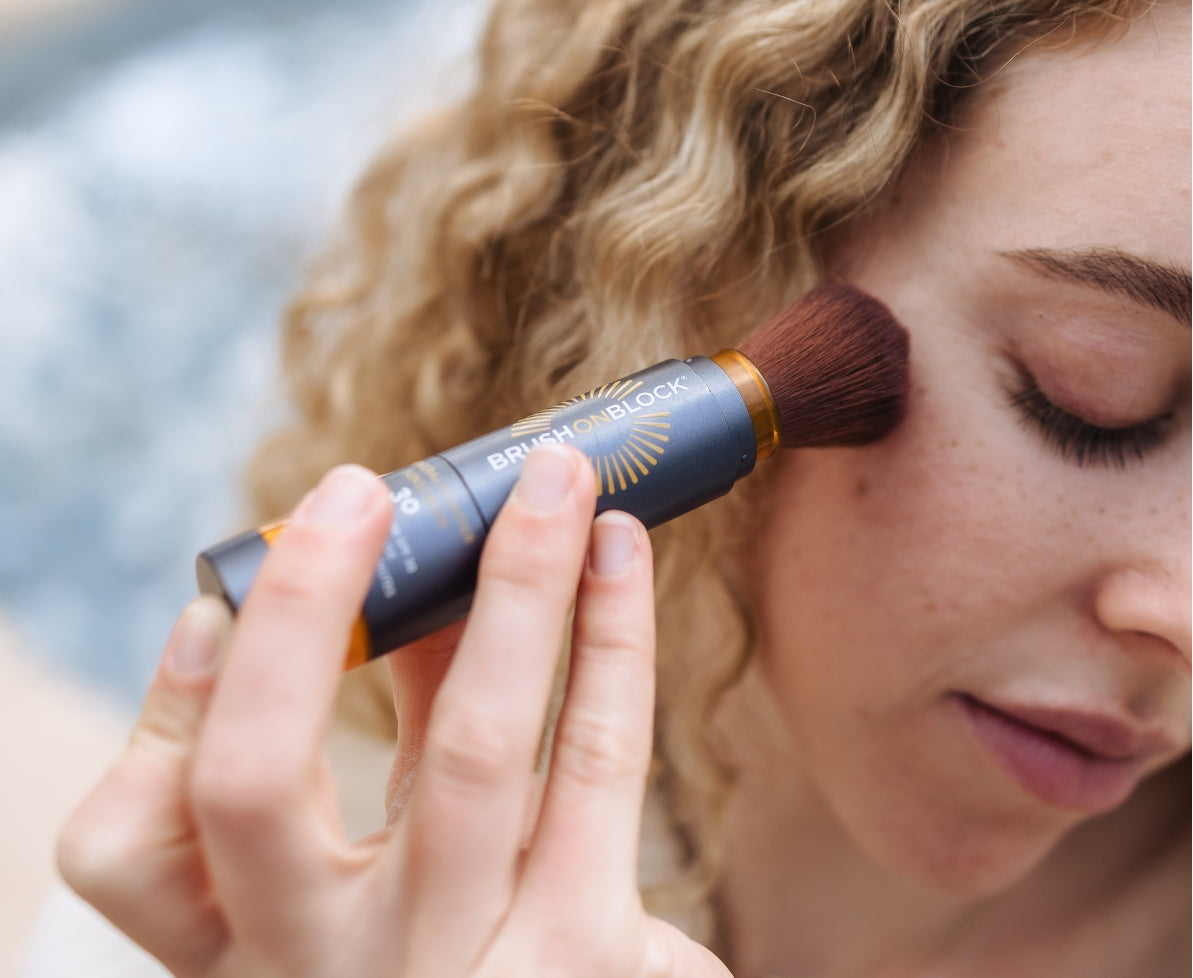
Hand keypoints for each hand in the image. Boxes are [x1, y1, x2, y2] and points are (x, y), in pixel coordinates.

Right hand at [57, 448, 731, 976]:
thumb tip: (406, 605)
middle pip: (256, 781)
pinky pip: (597, 759)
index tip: (212, 606)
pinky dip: (610, 637)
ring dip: (512, 584)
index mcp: (247, 959)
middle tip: (360, 488)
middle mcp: (328, 971)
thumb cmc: (460, 952)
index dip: (163, 706)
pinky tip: (616, 553)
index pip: (127, 849)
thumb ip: (372, 767)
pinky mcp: (581, 956)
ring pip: (468, 748)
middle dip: (306, 608)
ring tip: (552, 478)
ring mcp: (456, 971)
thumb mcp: (380, 888)